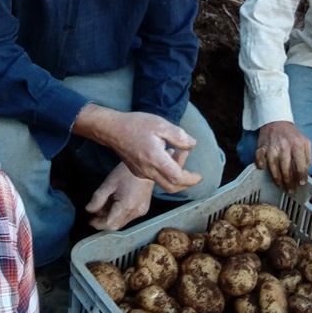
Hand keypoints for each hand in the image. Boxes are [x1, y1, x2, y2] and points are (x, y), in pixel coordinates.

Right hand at [74, 105, 200, 193]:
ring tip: (180, 160)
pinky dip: (165, 175)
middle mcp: (148, 170)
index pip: (178, 178)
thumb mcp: (161, 124)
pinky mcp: (137, 171)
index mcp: (156, 159)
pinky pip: (155, 178)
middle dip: (186, 185)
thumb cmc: (136, 124)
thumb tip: (192, 145)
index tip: (199, 176)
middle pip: (171, 187)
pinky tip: (167, 159)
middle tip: (194, 177)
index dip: (191, 179)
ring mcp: (142, 173)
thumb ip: (179, 136)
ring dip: (175, 179)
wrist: (112, 130)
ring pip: (163, 184)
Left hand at [86, 162, 153, 230]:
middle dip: (104, 221)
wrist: (145, 167)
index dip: (98, 224)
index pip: (110, 224)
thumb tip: (89, 210)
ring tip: (107, 203)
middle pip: (116, 225)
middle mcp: (135, 212)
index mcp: (126, 206)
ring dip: (112, 217)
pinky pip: (128, 217)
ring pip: (122, 222)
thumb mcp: (108, 184)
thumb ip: (97, 199)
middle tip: (96, 211)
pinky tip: (117, 203)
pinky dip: (120, 214)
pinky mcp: (143, 210)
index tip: (90, 220)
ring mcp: (141, 212)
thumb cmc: (126, 173)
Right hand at [254, 120, 311, 192]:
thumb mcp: (305, 141)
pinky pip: (259, 155)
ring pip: (273, 164)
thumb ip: (307, 155)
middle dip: (289, 180)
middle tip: (290, 189)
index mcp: (297, 144)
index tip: (301, 183)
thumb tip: (306, 170)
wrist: (276, 120)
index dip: (301, 175)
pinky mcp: (262, 146)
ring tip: (280, 185)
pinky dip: (260, 162)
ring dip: (276, 176)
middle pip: (286, 166)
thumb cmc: (291, 134)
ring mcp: (272, 146)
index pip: (300, 163)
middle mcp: (284, 145)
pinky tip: (262, 168)